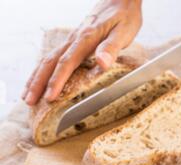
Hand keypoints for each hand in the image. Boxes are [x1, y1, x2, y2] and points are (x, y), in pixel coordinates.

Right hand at [23, 0, 142, 105]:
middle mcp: (73, 39)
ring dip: (36, 78)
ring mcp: (70, 40)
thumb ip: (111, 48)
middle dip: (38, 83)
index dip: (57, 81)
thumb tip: (102, 63)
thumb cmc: (124, 17)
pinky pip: (52, 57)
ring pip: (47, 60)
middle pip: (50, 62)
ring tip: (27, 96)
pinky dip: (41, 71)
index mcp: (85, 39)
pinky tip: (38, 81)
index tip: (50, 97)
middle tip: (30, 102)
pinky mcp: (71, 42)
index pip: (67, 63)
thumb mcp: (123, 32)